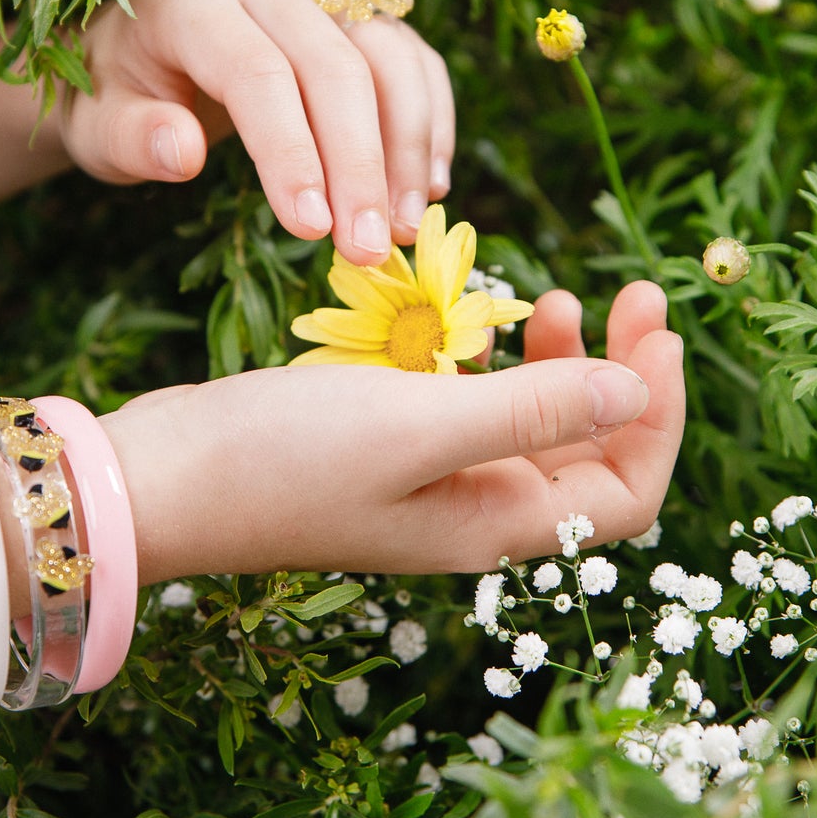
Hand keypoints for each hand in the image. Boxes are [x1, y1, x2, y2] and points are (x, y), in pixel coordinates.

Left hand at [60, 0, 454, 264]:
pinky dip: (429, 119)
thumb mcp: (98, 127)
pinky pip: (411, 57)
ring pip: (387, 55)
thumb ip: (134, 139)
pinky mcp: (355, 10)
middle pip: (334, 65)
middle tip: (369, 248)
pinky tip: (426, 185)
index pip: (257, 72)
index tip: (312, 228)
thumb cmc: (116, 97)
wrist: (136, 58)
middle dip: (360, 164)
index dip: (291, 152)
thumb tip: (184, 152)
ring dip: (406, 146)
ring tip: (403, 226)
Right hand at [104, 282, 683, 576]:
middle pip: (589, 456)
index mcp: (492, 526)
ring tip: (557, 296)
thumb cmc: (281, 457)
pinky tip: (478, 317)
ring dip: (562, 362)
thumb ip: (530, 410)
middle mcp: (472, 514)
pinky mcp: (386, 449)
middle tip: (632, 291)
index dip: (659, 416)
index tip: (654, 329)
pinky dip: (494, 361)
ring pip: (532, 427)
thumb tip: (638, 394)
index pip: (624, 494)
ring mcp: (428, 483)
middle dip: (624, 375)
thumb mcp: (417, 423)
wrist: (158, 477)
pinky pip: (473, 408)